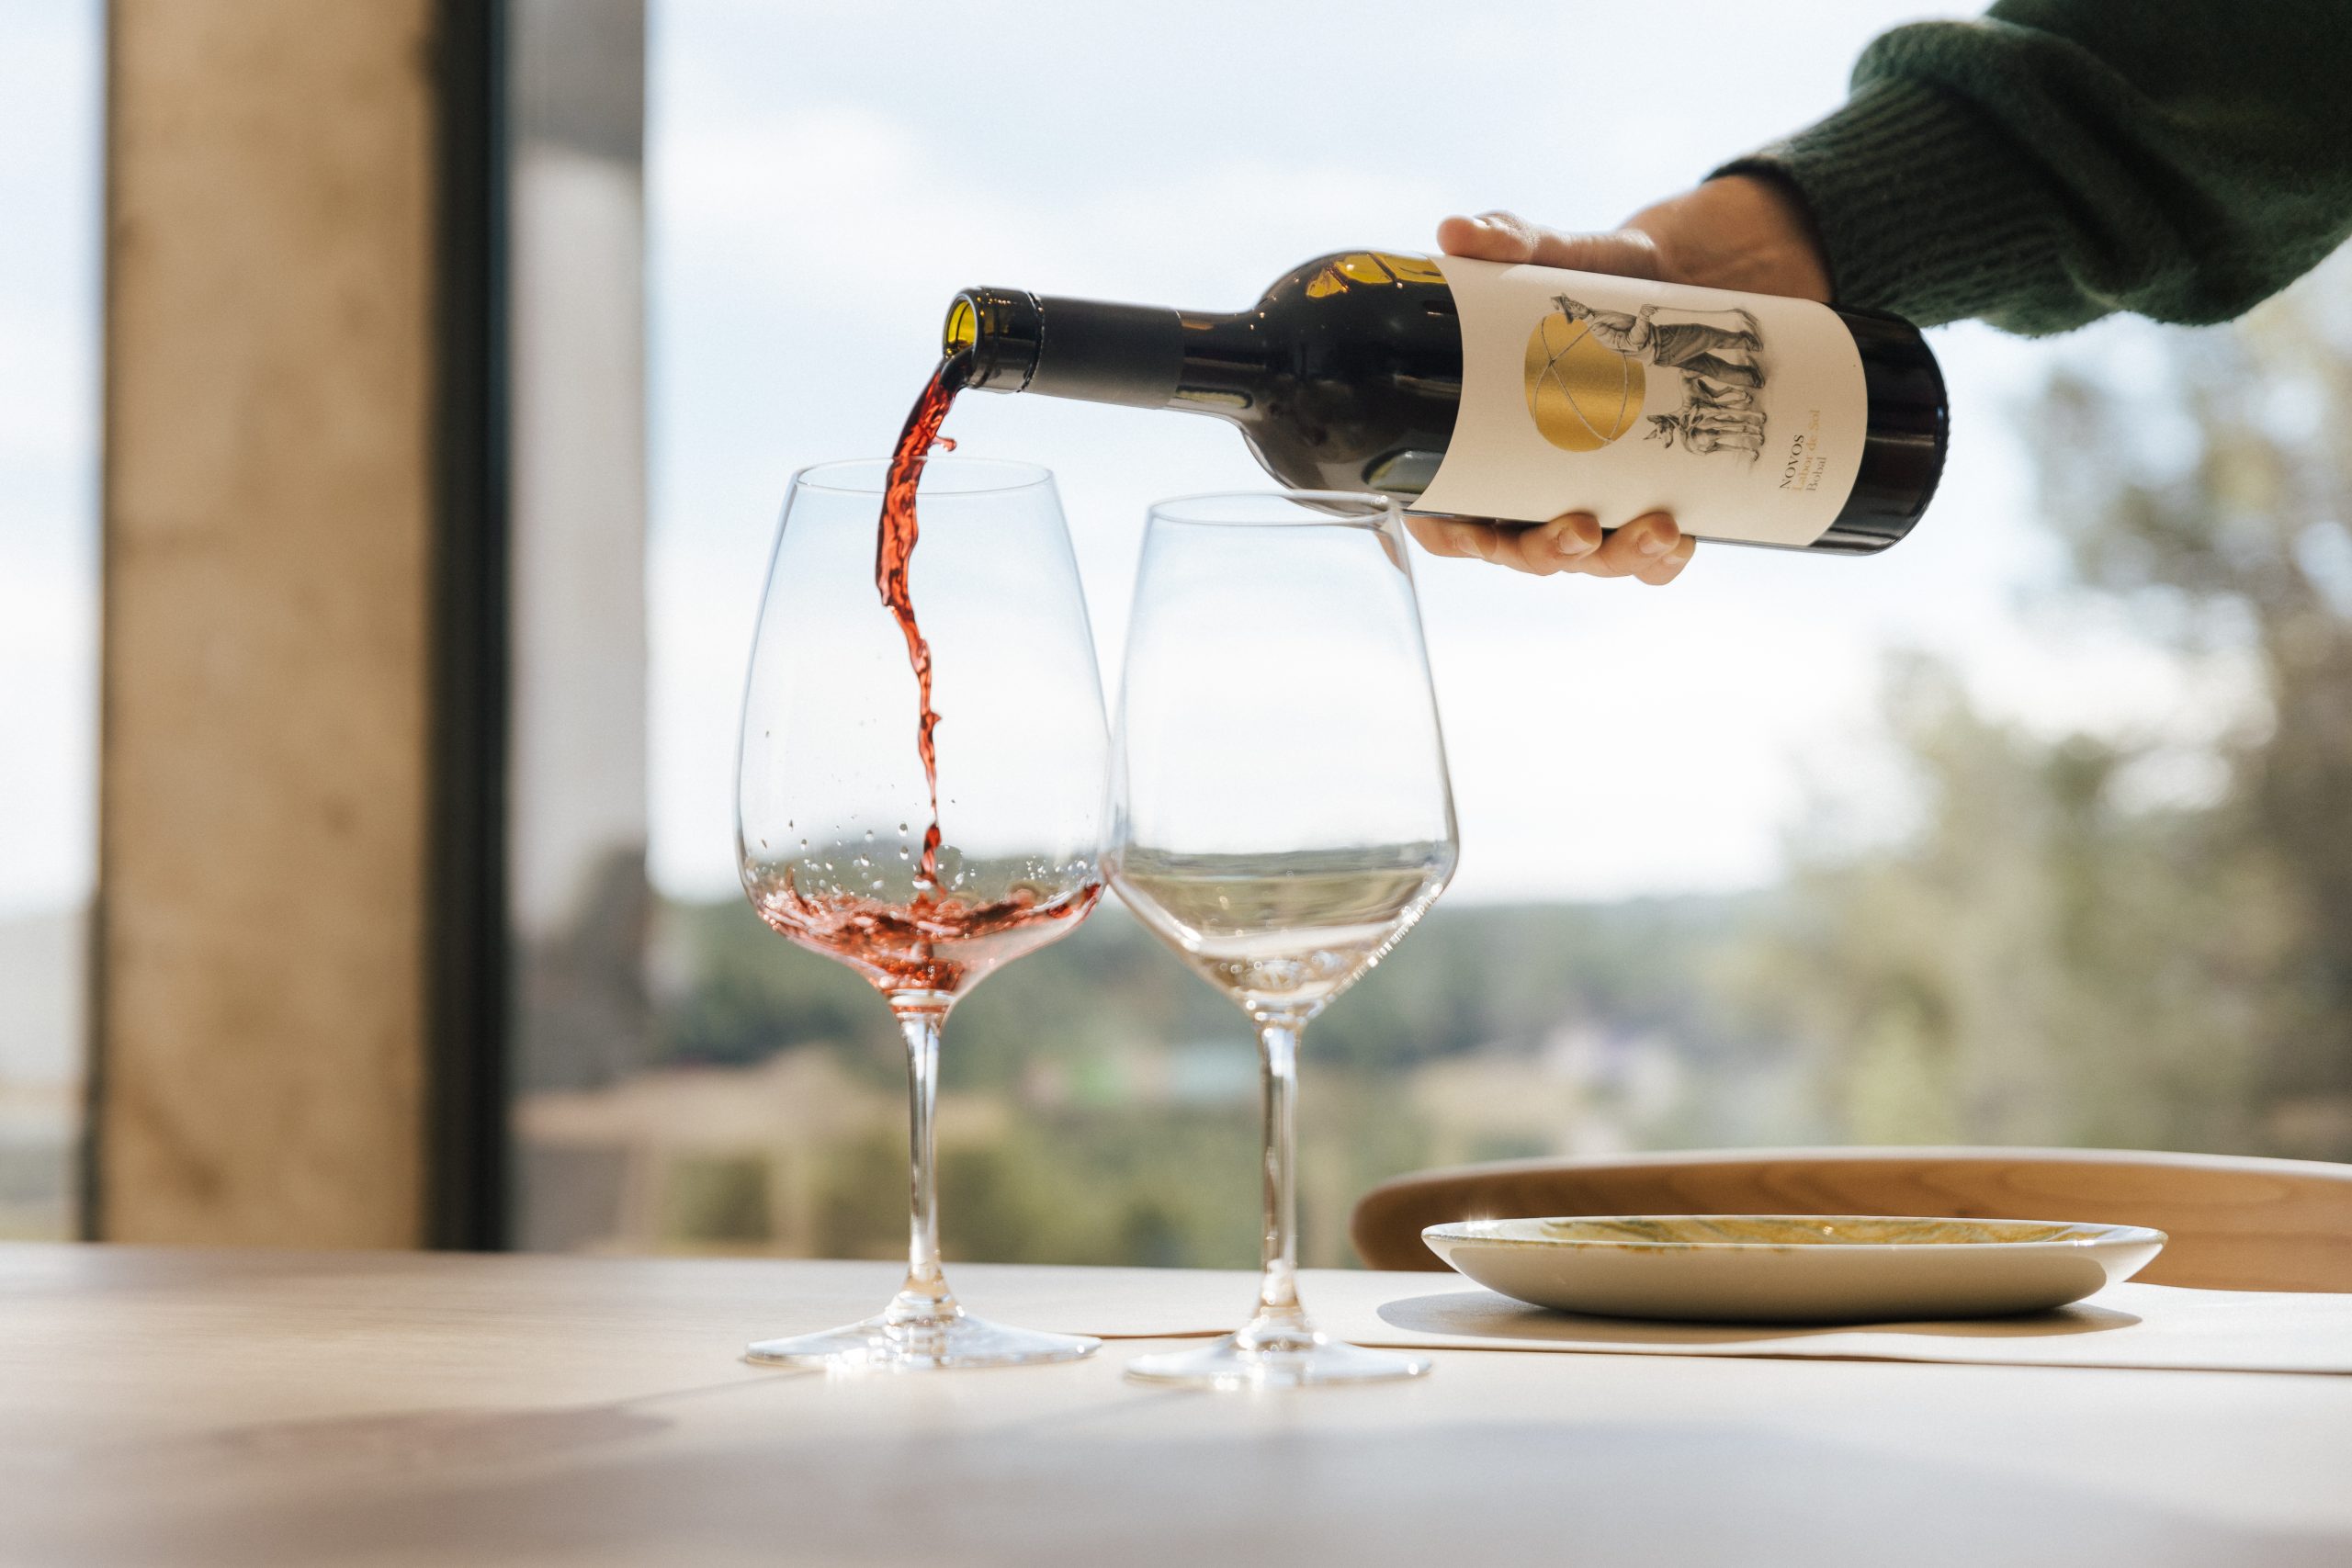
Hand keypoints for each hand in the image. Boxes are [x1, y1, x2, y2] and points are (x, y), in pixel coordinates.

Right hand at [1412, 174, 1831, 586]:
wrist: (1692, 276)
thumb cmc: (1602, 275)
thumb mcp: (1561, 254)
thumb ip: (1513, 240)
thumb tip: (1460, 232)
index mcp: (1486, 439)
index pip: (1447, 512)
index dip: (1450, 536)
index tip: (1471, 533)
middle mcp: (1532, 479)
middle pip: (1518, 550)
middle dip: (1547, 555)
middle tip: (1579, 531)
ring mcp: (1592, 493)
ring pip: (1588, 559)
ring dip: (1615, 562)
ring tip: (1654, 532)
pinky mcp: (1649, 496)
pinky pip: (1648, 557)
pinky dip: (1662, 561)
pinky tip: (1680, 540)